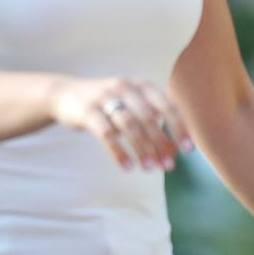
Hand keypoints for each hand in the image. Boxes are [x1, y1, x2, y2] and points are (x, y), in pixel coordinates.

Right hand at [50, 77, 191, 171]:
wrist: (65, 94)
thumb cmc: (106, 103)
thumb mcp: (130, 101)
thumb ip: (151, 116)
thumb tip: (175, 146)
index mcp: (140, 85)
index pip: (166, 105)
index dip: (179, 128)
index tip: (188, 149)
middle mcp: (125, 87)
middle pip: (149, 118)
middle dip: (161, 143)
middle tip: (169, 166)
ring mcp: (105, 98)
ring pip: (130, 126)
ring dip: (142, 149)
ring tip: (150, 169)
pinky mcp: (88, 111)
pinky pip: (107, 134)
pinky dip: (119, 152)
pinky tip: (127, 167)